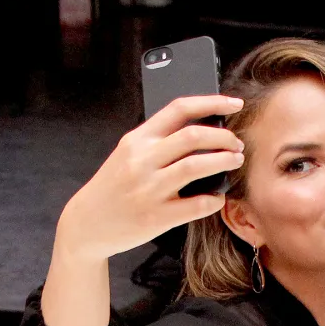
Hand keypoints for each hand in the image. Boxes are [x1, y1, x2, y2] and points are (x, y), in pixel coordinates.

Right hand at [57, 94, 245, 261]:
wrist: (87, 223)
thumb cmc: (114, 187)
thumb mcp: (128, 154)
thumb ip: (158, 141)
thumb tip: (203, 130)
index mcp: (137, 139)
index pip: (179, 109)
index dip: (212, 102)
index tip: (234, 103)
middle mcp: (142, 160)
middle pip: (193, 136)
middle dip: (224, 137)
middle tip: (237, 144)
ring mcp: (149, 189)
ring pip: (196, 166)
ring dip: (224, 162)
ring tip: (235, 161)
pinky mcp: (157, 217)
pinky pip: (197, 205)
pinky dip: (215, 199)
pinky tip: (217, 197)